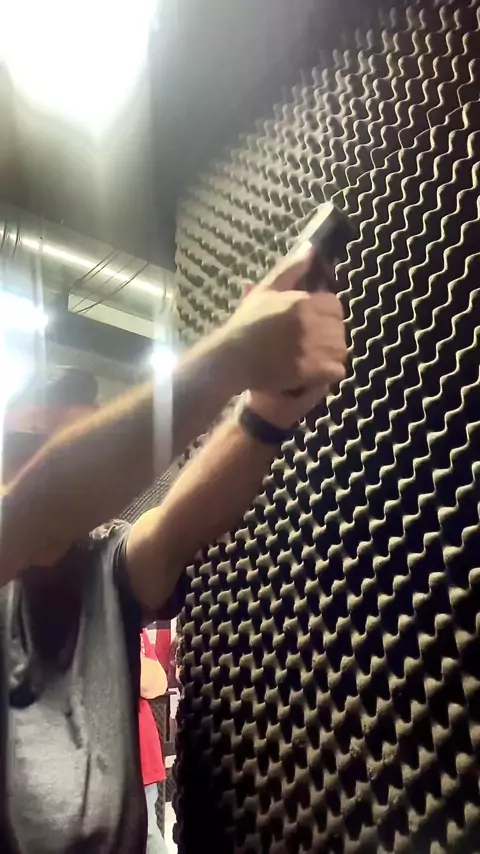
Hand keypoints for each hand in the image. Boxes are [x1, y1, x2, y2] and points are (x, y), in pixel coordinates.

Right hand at [219, 243, 346, 415]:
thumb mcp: (266, 290)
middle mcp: (313, 323)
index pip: (335, 305)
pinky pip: (337, 370)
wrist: (232, 358)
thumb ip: (291, 269)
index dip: (326, 314)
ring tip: (312, 358)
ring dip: (330, 354)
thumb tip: (311, 248)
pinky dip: (328, 373)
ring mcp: (315, 348)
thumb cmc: (246, 324)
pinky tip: (312, 371)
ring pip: (340, 349)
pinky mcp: (313, 371)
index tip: (312, 322)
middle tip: (310, 343)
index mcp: (304, 302)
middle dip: (328, 335)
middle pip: (339, 328)